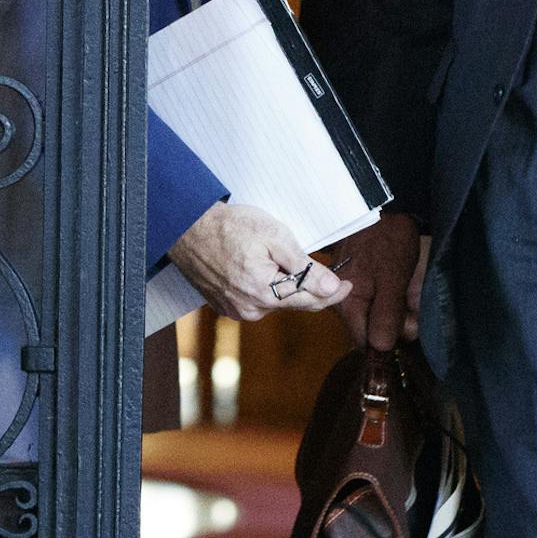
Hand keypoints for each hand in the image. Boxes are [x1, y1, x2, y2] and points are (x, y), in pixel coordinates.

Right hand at [167, 201, 349, 321]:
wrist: (188, 229)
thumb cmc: (231, 227)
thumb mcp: (275, 237)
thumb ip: (305, 267)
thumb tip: (331, 286)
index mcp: (264, 293)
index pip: (311, 300)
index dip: (334, 293)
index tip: (349, 284)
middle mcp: (250, 309)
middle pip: (295, 303)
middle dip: (313, 289)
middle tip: (330, 273)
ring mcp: (236, 310)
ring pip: (276, 302)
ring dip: (288, 287)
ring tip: (284, 261)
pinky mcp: (226, 306)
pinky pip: (258, 301)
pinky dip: (268, 288)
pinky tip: (265, 269)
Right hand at [328, 213, 424, 350]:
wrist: (381, 204)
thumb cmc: (386, 239)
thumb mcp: (392, 279)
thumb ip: (387, 315)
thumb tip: (380, 349)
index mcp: (346, 303)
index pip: (365, 342)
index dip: (388, 339)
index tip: (408, 325)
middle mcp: (344, 301)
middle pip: (373, 329)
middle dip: (399, 321)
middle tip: (415, 301)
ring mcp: (353, 291)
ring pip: (381, 314)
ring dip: (402, 307)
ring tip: (412, 286)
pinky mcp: (362, 282)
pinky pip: (381, 300)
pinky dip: (397, 295)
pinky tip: (408, 282)